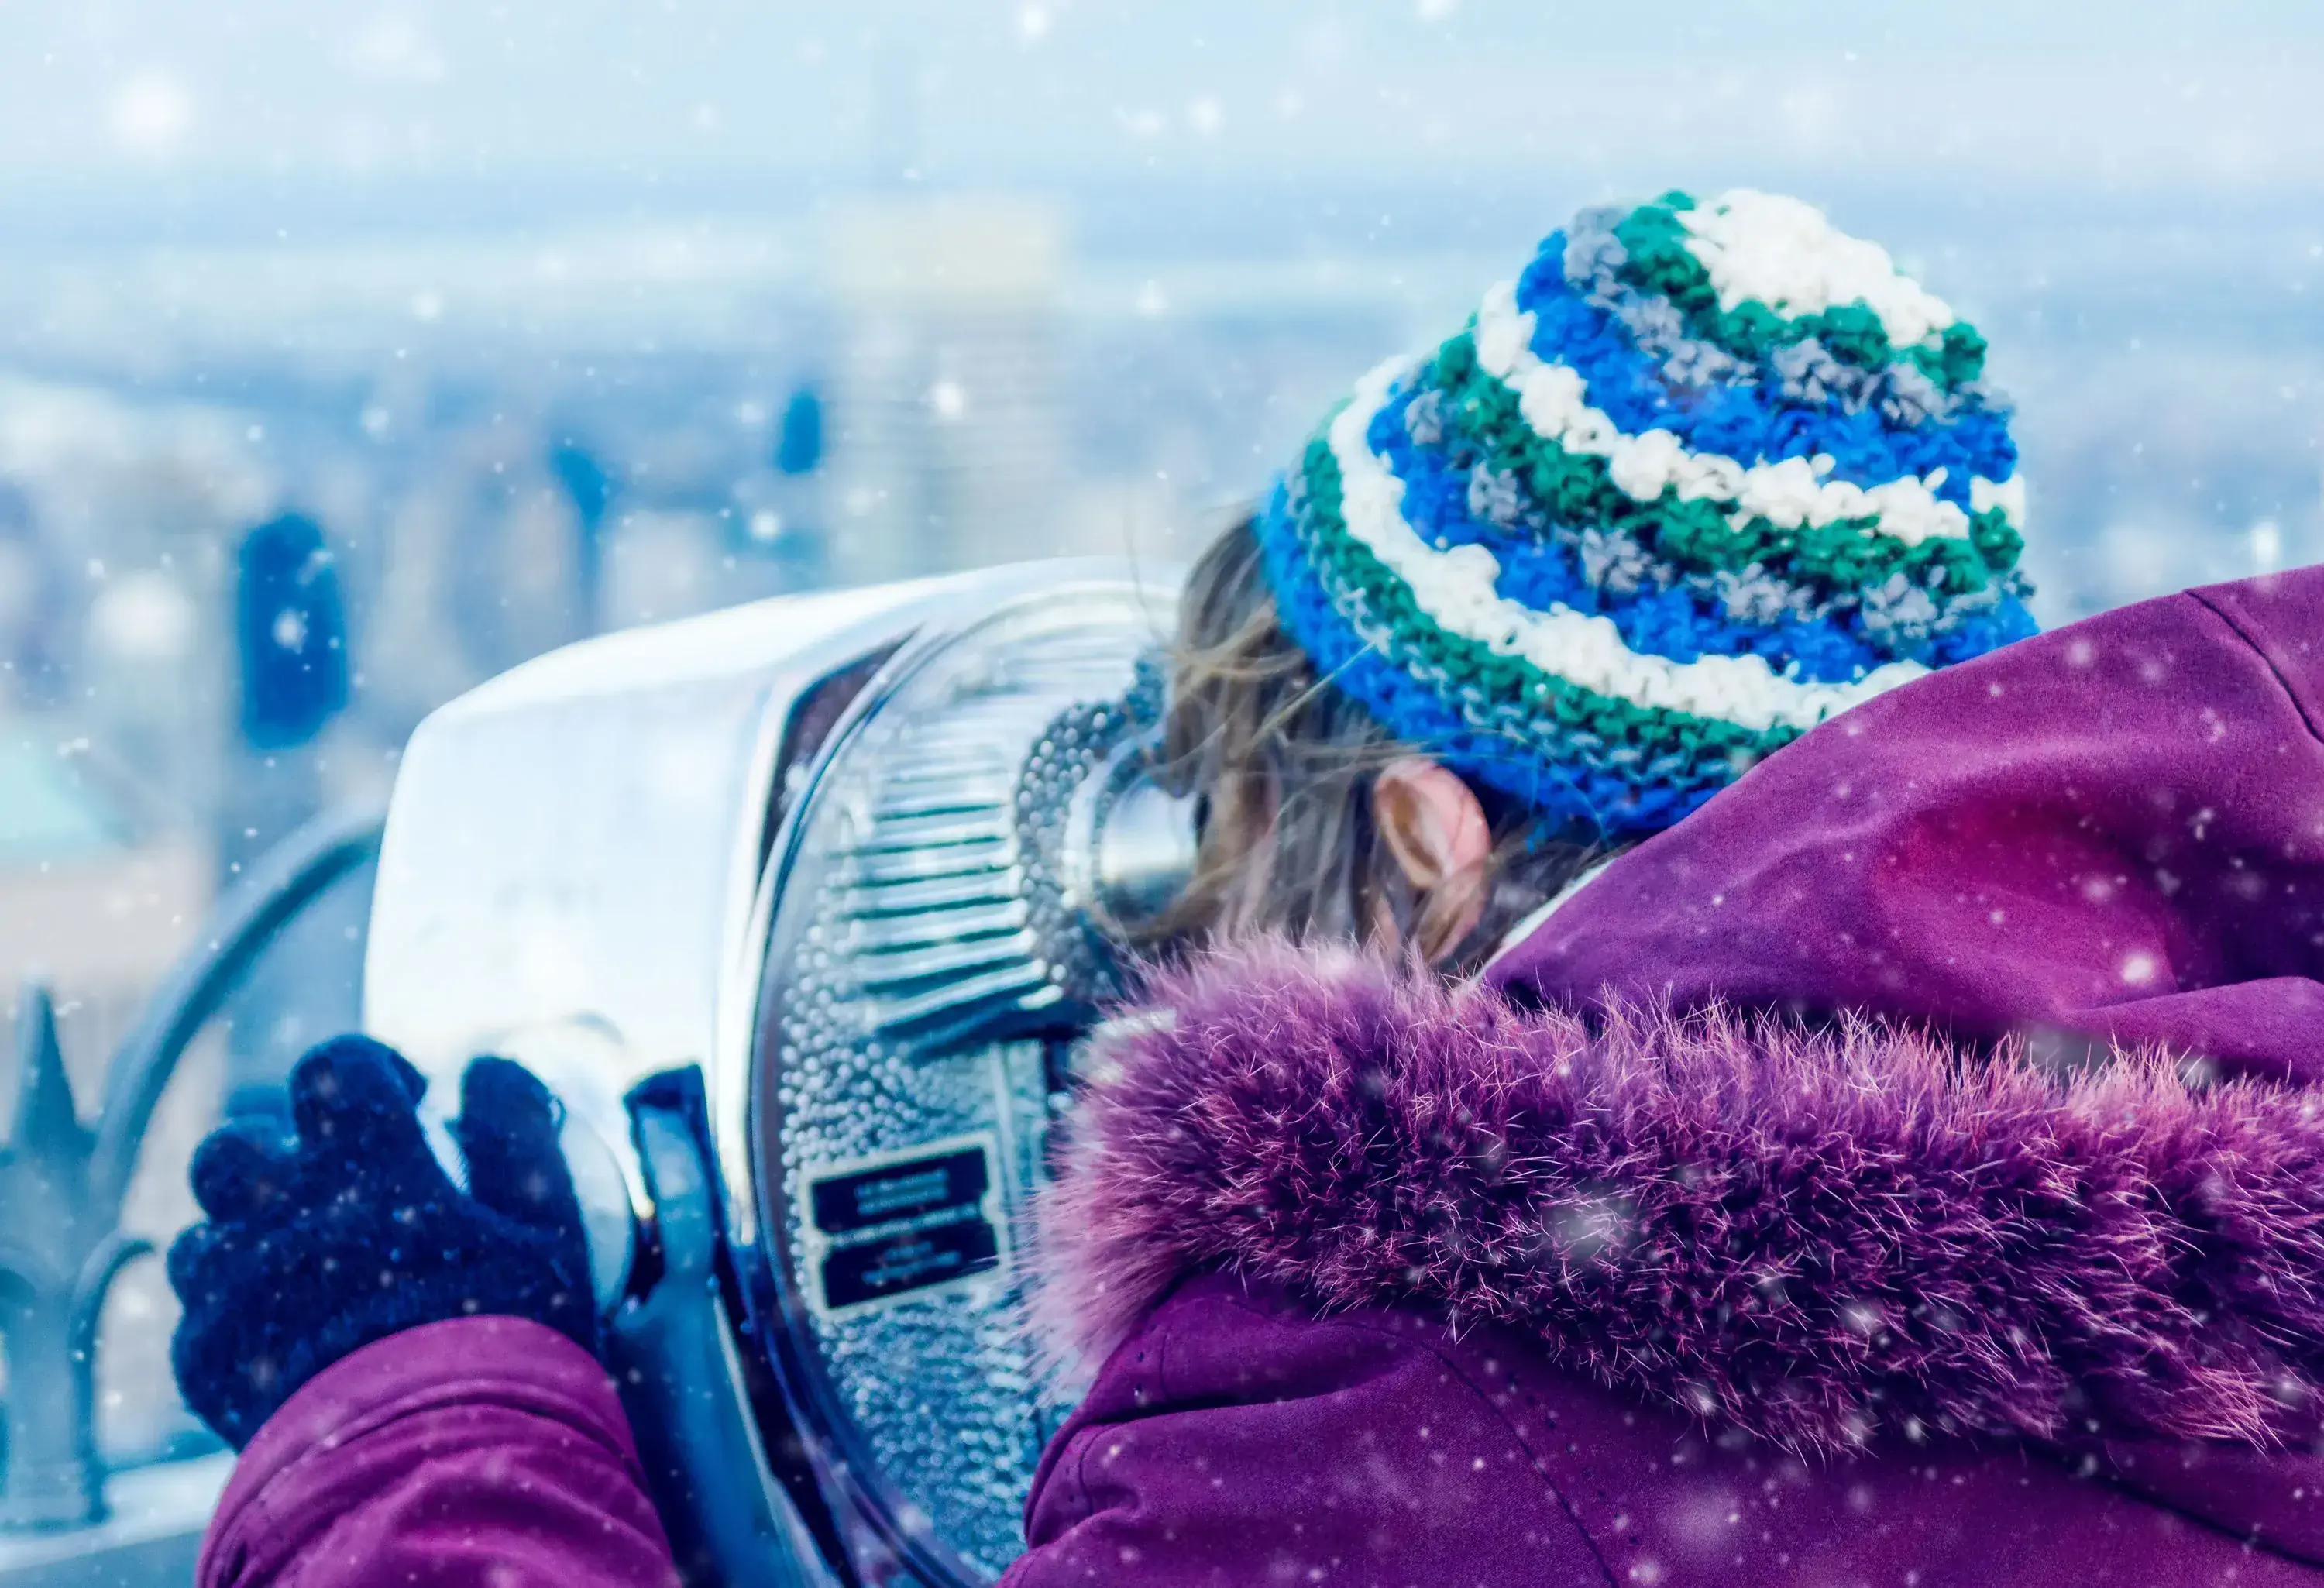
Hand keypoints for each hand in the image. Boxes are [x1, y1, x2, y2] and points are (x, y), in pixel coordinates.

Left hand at [167, 1036, 599, 1449]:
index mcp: (365, 1164)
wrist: (432, 1462)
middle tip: (333, 1188)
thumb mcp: (549, 1224)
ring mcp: (231, 1288)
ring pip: (203, 1232)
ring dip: (244, 1235)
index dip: (367, 1069)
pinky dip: (235, 1318)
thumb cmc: (506, 1335)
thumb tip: (491, 1068)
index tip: (405, 1100)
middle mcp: (280, 1213)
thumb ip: (519, 1133)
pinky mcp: (206, 1363)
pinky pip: (197, 1319)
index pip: (335, 1067)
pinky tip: (288, 1342)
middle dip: (278, 1150)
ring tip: (300, 1268)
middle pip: (237, 1144)